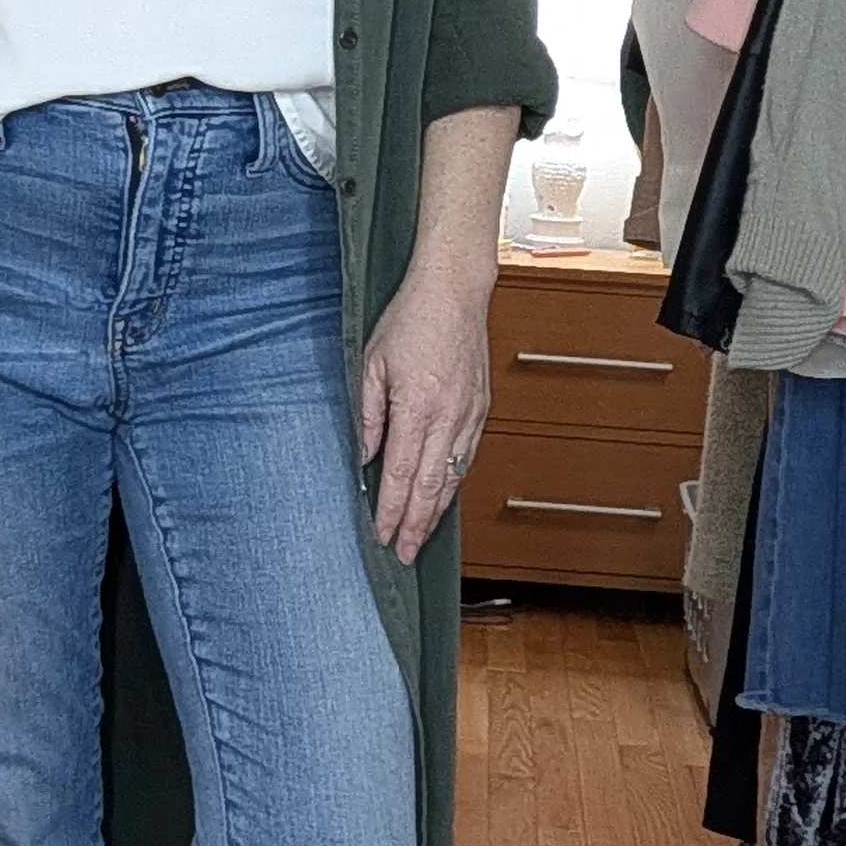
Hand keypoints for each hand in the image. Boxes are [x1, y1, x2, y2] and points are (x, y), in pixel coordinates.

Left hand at [360, 267, 490, 564]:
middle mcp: (449, 418)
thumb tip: (365, 455)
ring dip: (436, 511)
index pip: (402, 475)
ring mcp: (469, 415)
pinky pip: (466, 456)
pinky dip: (454, 482)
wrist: (453, 291)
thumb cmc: (410, 320)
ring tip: (420, 536)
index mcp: (418, 408)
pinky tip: (443, 496)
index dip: (391, 511)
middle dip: (415, 525)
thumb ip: (369, 415)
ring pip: (453, 477)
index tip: (381, 535)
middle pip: (431, 487)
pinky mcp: (481, 408)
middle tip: (402, 554)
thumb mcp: (371, 364)